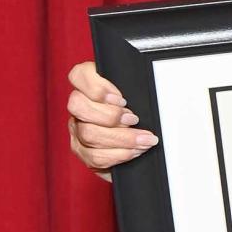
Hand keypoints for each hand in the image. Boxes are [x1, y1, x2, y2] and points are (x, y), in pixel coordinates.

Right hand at [66, 61, 158, 181]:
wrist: (140, 139)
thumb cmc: (141, 110)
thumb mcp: (139, 93)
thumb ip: (136, 86)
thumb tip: (154, 85)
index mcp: (90, 84)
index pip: (79, 75)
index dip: (97, 87)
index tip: (122, 99)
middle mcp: (78, 105)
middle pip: (78, 106)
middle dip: (111, 115)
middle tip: (134, 119)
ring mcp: (77, 128)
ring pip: (88, 134)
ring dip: (121, 138)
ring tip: (144, 139)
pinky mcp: (82, 150)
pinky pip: (94, 156)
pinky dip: (119, 154)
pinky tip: (135, 151)